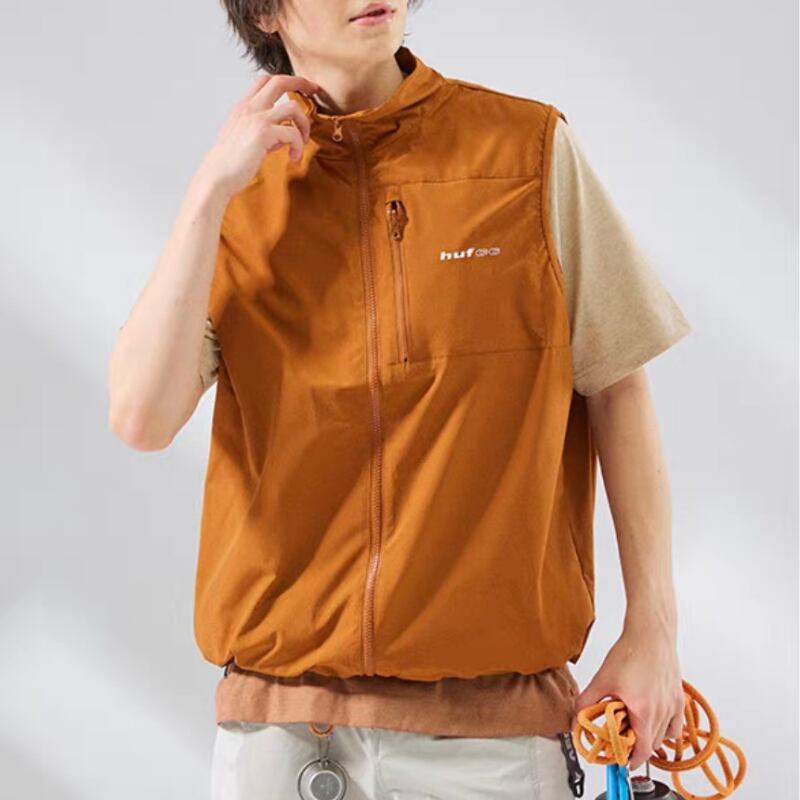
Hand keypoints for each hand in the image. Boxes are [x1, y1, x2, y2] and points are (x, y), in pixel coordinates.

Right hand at [196, 73, 319, 200]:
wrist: (216, 177)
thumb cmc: (229, 164)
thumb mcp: (244, 140)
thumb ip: (262, 133)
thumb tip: (281, 137)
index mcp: (243, 108)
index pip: (265, 81)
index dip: (286, 80)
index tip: (302, 88)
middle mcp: (249, 108)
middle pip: (279, 81)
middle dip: (302, 83)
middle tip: (316, 93)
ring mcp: (256, 118)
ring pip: (293, 107)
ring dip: (304, 123)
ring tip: (303, 141)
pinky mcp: (263, 133)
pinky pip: (293, 133)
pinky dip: (299, 146)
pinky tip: (293, 158)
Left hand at [571, 624, 684, 770]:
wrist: (650, 634)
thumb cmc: (631, 652)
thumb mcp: (603, 679)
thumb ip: (588, 700)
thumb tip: (577, 716)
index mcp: (643, 711)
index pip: (641, 750)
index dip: (630, 759)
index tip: (621, 760)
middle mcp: (662, 711)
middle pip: (652, 745)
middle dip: (637, 749)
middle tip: (623, 744)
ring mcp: (673, 705)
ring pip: (665, 736)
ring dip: (651, 739)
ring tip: (636, 732)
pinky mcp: (678, 697)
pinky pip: (676, 724)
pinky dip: (666, 729)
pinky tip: (654, 721)